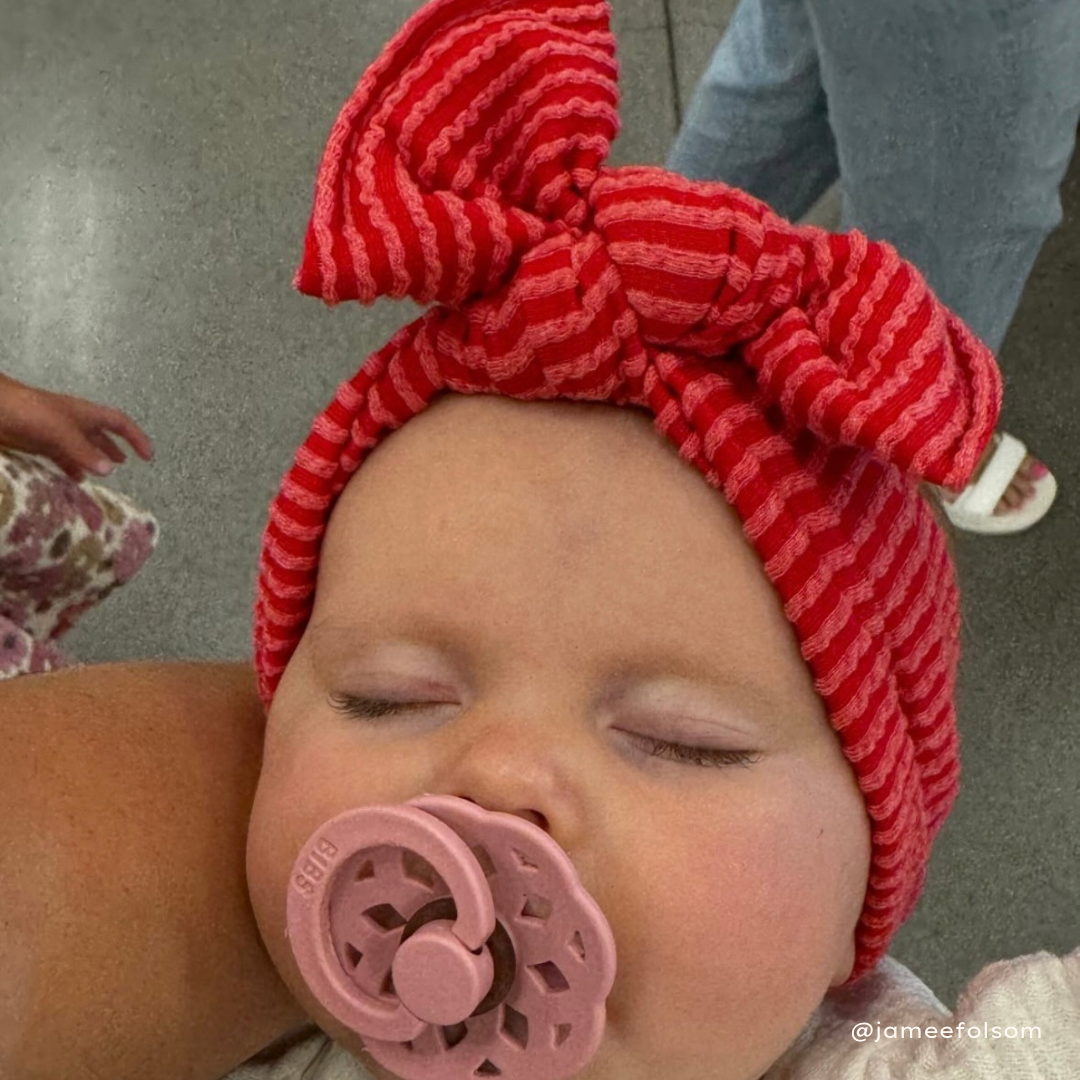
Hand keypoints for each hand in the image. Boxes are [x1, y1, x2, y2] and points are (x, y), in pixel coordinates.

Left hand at [0, 374, 153, 483]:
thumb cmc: (30, 410)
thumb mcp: (61, 430)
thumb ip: (84, 451)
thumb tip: (110, 470)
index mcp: (86, 414)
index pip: (120, 423)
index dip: (136, 438)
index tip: (148, 456)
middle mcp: (75, 423)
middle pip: (102, 435)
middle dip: (116, 448)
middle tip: (128, 462)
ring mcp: (58, 433)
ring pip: (83, 448)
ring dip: (93, 460)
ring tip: (103, 474)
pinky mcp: (41, 443)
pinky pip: (64, 457)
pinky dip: (72, 468)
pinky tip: (75, 479)